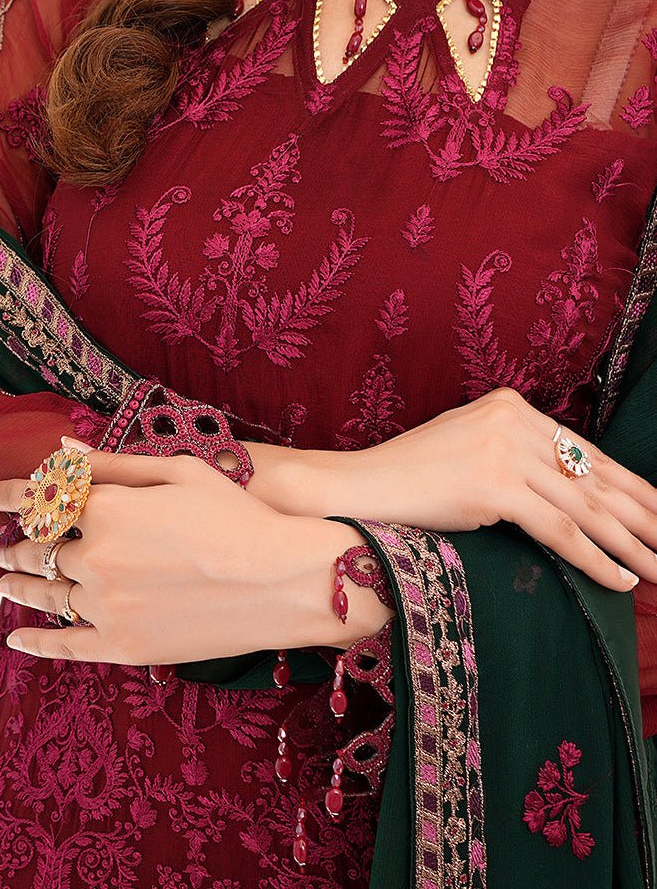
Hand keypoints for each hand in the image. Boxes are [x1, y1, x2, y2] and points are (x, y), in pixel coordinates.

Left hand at [0, 441, 392, 663]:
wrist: (283, 579)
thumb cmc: (237, 516)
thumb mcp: (179, 471)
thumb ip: (112, 464)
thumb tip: (62, 449)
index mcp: (107, 507)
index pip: (43, 498)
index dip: (12, 495)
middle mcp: (96, 557)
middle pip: (40, 549)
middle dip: (18, 544)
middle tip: (6, 545)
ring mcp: (107, 606)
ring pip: (46, 595)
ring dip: (18, 585)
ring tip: (5, 581)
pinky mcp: (123, 646)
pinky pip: (65, 646)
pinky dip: (36, 643)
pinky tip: (19, 638)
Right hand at [251, 387, 656, 592]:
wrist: (356, 486)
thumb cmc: (408, 477)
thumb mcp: (469, 451)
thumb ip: (516, 458)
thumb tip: (567, 494)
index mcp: (512, 407)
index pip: (585, 453)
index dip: (630, 489)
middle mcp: (513, 420)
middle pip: (594, 477)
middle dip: (642, 516)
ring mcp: (502, 450)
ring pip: (584, 505)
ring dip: (629, 543)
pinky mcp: (491, 485)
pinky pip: (557, 529)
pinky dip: (592, 558)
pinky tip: (619, 578)